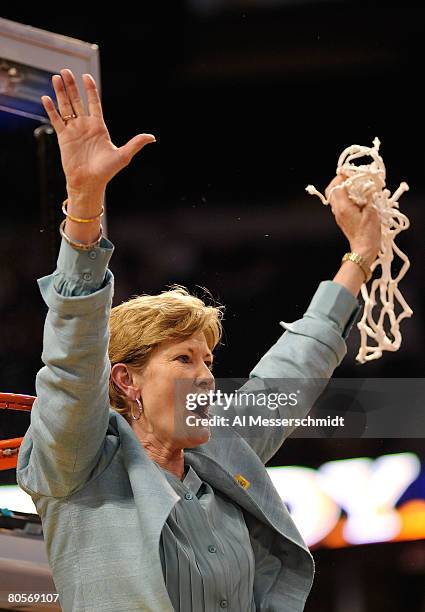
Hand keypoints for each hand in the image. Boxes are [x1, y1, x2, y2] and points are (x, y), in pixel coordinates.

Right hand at [41, 69, 154, 198]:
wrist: (90, 183)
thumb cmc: (106, 171)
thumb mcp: (123, 155)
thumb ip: (136, 143)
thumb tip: (152, 137)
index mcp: (99, 127)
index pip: (94, 103)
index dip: (90, 90)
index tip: (86, 76)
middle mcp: (85, 126)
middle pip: (77, 101)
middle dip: (72, 86)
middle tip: (66, 70)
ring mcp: (74, 131)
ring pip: (66, 107)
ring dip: (60, 92)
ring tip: (56, 77)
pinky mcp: (63, 138)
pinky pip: (56, 120)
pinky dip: (51, 109)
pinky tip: (46, 98)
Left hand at [325, 175, 380, 265]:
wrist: (364, 250)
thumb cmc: (368, 234)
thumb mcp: (372, 212)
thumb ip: (368, 197)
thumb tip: (368, 187)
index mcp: (343, 207)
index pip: (337, 186)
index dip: (343, 177)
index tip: (351, 172)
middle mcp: (338, 210)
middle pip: (331, 190)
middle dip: (339, 180)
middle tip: (350, 176)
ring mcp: (339, 215)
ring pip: (335, 197)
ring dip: (343, 188)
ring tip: (355, 184)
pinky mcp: (343, 219)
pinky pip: (340, 203)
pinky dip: (346, 196)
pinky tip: (357, 196)